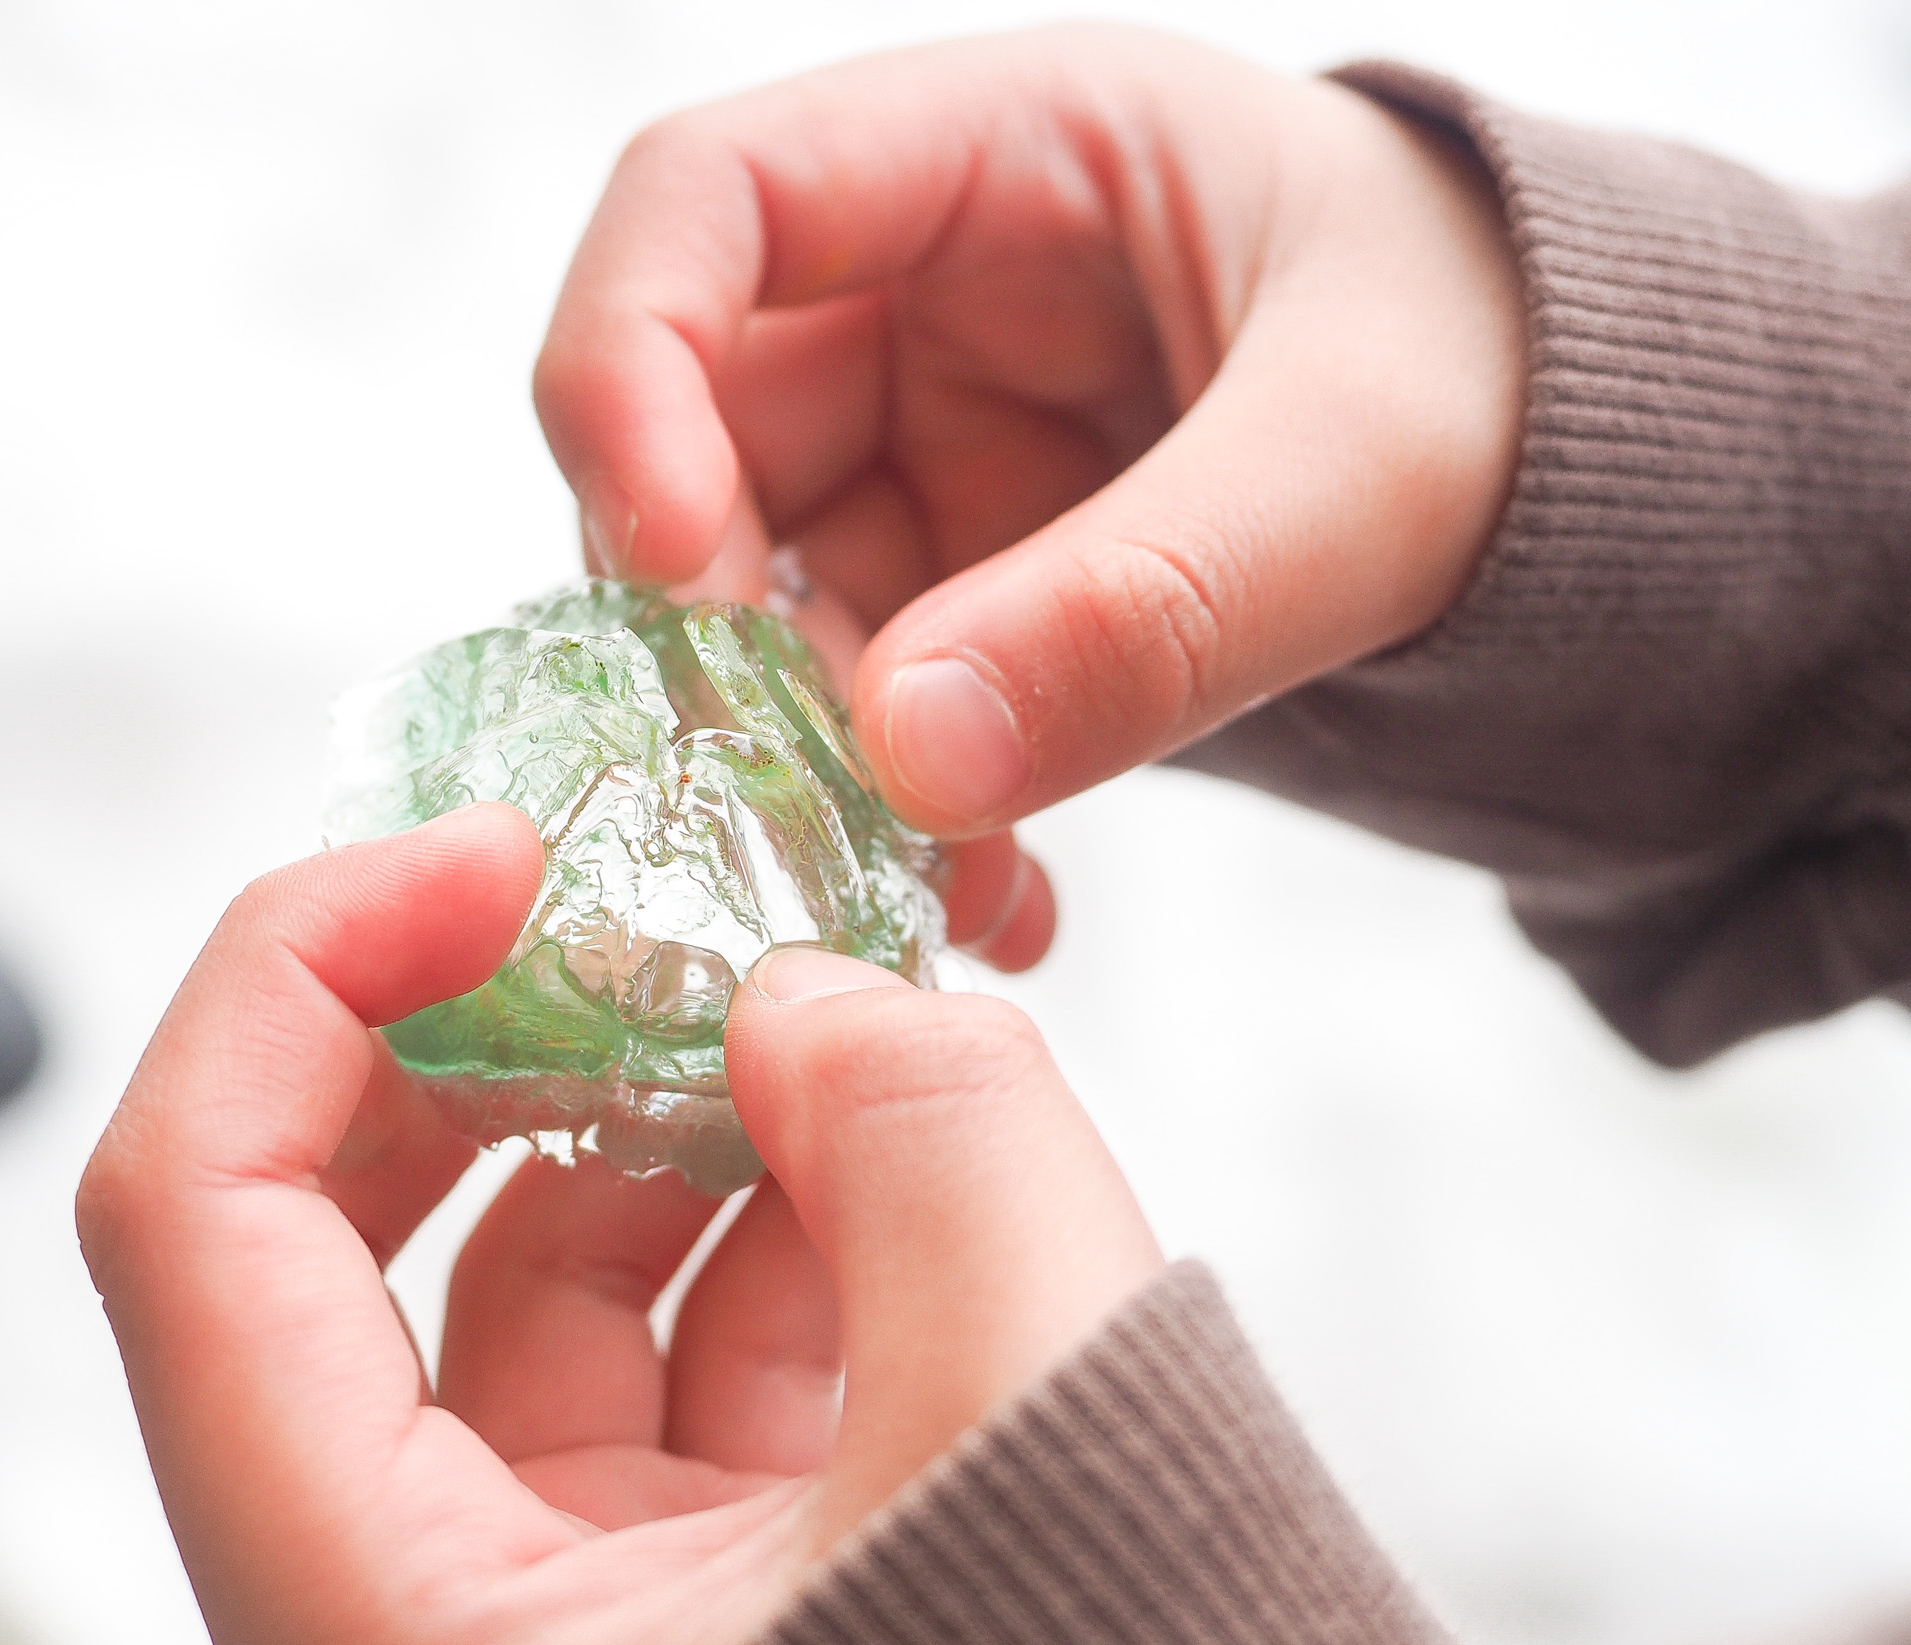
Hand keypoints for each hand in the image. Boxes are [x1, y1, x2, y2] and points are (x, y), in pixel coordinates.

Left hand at [78, 804, 1162, 1644]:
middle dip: (468, 1033)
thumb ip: (930, 1143)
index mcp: (386, 1625)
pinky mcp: (702, 1607)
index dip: (294, 978)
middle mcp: (428, 1624)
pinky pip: (679, 1362)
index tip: (478, 851)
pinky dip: (763, 1222)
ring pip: (528, 1291)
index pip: (189, 1227)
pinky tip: (872, 1137)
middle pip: (325, 1243)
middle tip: (606, 893)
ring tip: (792, 1000)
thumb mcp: (1030, 1432)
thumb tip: (824, 998)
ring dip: (652, 1112)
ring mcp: (566, 1617)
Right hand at [535, 25, 1523, 876]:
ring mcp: (931, 450)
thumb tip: (905, 756)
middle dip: (714, 621)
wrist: (1603, 493)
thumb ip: (1151, 602)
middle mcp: (923, 297)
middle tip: (791, 785)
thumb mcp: (1367, 467)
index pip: (710, 198)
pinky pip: (864, 705)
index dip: (627, 361)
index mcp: (1003, 154)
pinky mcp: (964, 589)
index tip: (667, 560)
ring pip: (760, 602)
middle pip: (696, 433)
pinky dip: (902, 814)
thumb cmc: (1520, 376)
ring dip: (808, 756)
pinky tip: (996, 904)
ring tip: (938, 886)